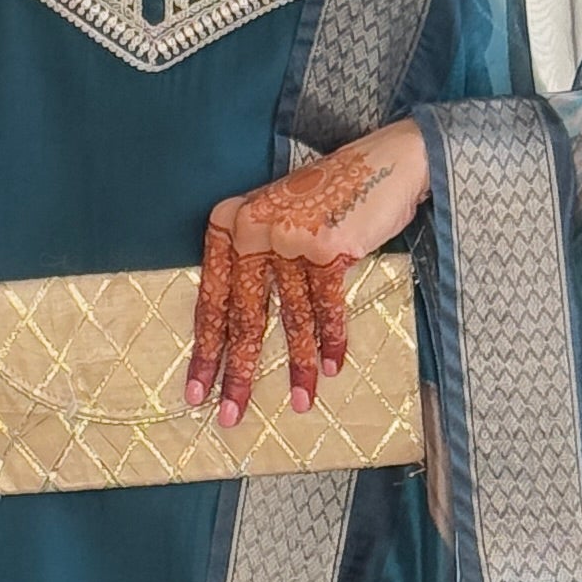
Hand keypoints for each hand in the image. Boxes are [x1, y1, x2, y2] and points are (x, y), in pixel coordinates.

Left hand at [188, 122, 429, 425]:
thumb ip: (256, 263)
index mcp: (230, 223)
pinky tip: (330, 368)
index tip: (197, 393)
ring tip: (299, 404)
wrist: (384, 164)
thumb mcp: (277, 221)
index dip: (206, 351)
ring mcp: (288, 236)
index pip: (213, 299)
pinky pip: (325, 307)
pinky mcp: (326, 245)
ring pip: (289, 319)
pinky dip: (330, 340)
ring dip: (296, 367)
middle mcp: (252, 227)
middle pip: (243, 316)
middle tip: (232, 416)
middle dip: (239, 373)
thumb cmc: (329, 199)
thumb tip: (242, 335)